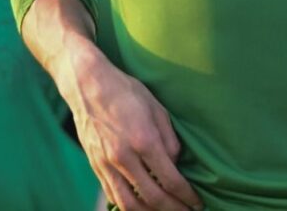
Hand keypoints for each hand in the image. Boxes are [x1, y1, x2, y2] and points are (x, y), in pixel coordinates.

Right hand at [64, 44, 201, 210]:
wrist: (89, 86)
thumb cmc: (127, 92)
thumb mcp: (157, 108)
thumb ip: (169, 139)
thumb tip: (176, 163)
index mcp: (144, 140)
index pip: (170, 178)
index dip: (186, 195)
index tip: (197, 202)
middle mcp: (124, 157)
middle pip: (152, 197)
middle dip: (173, 209)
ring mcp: (107, 164)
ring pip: (129, 205)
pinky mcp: (95, 167)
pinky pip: (112, 196)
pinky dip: (128, 207)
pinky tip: (141, 207)